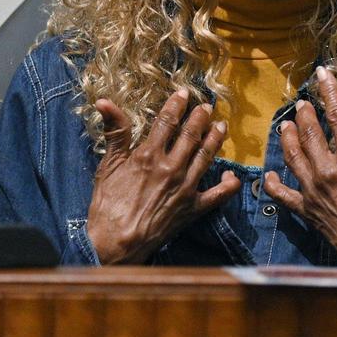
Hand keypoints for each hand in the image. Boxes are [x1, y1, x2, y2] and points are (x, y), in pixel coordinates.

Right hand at [86, 89, 241, 263]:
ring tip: (221, 127)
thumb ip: (114, 132)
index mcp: (149, 155)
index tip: (184, 93)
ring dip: (215, 140)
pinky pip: (217, 195)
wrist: (115, 243)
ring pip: (205, 157)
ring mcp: (185, 188)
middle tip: (207, 107)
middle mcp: (171, 167)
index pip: (167, 121)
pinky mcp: (192, 208)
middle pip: (191, 135)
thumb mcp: (107, 165)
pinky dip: (228, 185)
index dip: (177, 105)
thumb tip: (104, 101)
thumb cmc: (108, 205)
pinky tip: (232, 175)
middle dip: (200, 118)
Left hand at [263, 67, 336, 265]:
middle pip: (309, 134)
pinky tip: (271, 174)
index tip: (322, 73)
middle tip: (300, 102)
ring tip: (284, 125)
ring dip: (287, 139)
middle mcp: (328, 172)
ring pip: (293, 157)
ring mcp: (313, 192)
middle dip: (304, 114)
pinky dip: (275, 184)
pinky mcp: (307, 211)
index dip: (329, 92)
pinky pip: (284, 195)